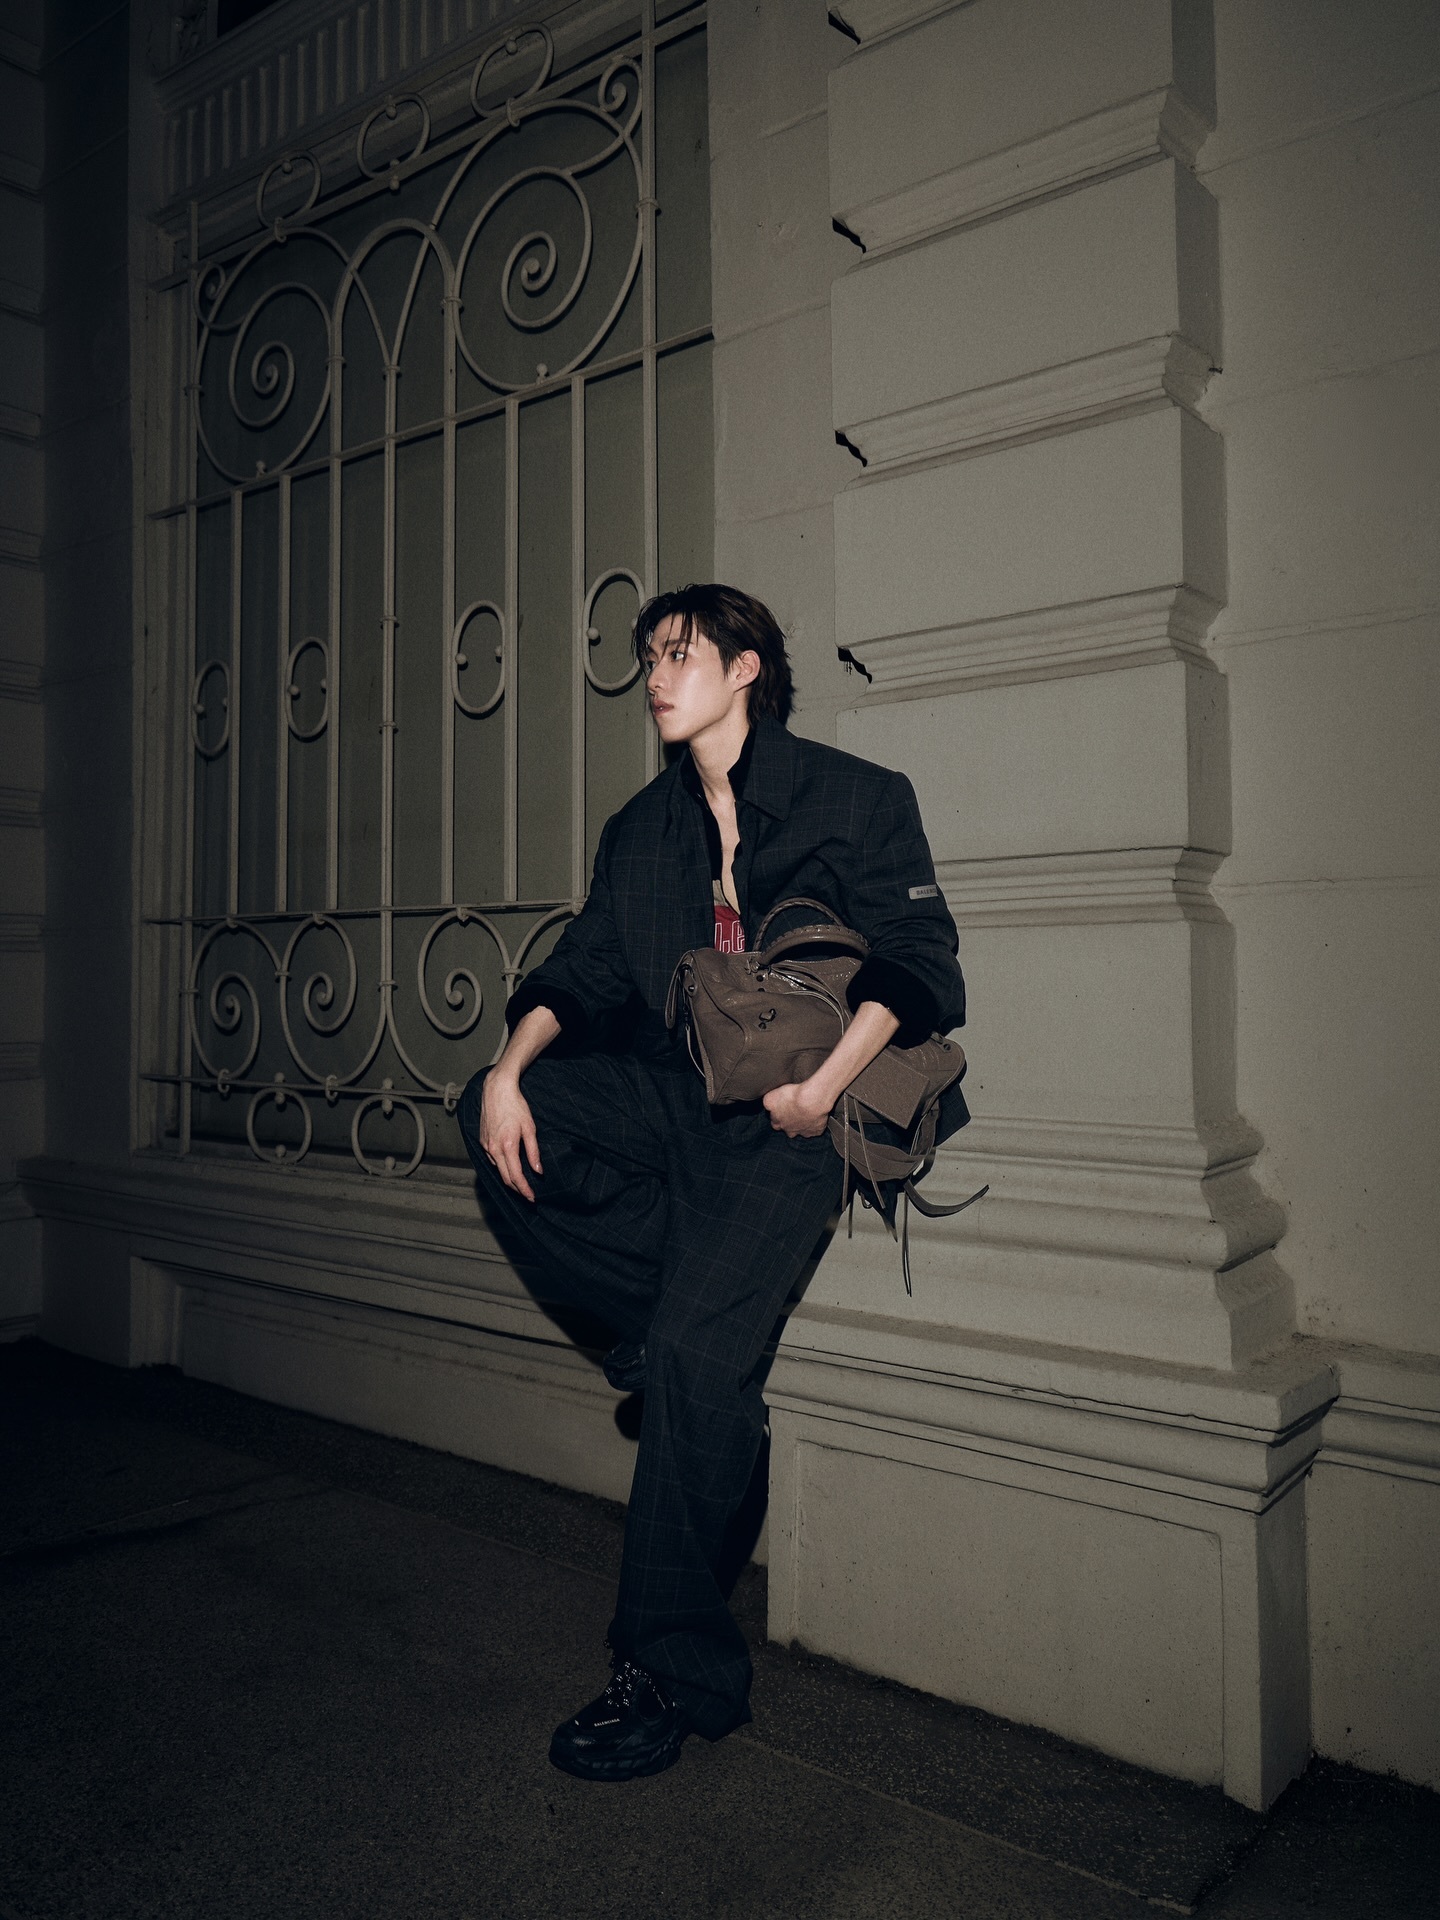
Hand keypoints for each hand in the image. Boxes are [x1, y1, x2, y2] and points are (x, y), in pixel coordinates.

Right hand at [480, 1069, 542, 1200]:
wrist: (497, 1090)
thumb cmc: (516, 1106)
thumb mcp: (530, 1128)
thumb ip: (533, 1151)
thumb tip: (538, 1171)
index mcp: (507, 1147)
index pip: (516, 1176)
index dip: (524, 1190)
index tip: (532, 1197)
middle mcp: (493, 1149)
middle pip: (505, 1178)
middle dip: (517, 1189)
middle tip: (528, 1195)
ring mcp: (486, 1145)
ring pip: (497, 1169)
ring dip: (509, 1178)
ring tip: (521, 1183)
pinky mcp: (482, 1141)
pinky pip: (492, 1159)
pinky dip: (501, 1166)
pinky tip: (509, 1166)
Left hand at [763, 1077, 831, 1138]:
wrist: (811, 1100)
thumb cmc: (792, 1097)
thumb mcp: (770, 1097)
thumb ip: (768, 1103)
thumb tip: (767, 1105)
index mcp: (777, 1123)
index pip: (775, 1123)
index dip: (778, 1116)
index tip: (782, 1109)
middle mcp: (790, 1130)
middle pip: (788, 1129)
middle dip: (790, 1123)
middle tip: (794, 1111)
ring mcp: (804, 1132)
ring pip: (802, 1131)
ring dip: (803, 1124)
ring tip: (807, 1113)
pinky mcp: (816, 1131)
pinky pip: (816, 1129)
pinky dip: (816, 1124)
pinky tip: (817, 1116)